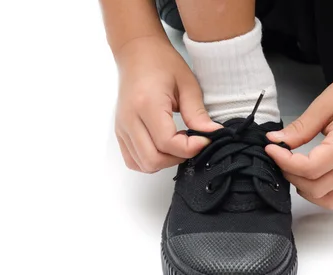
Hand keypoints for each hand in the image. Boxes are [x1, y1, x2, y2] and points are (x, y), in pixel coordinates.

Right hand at [114, 36, 219, 172]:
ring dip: (165, 161)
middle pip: (153, 159)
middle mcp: (129, 119)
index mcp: (146, 104)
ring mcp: (122, 127)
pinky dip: (150, 161)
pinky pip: (133, 160)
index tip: (204, 139)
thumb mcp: (187, 84)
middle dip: (178, 157)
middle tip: (191, 143)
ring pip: (142, 164)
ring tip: (178, 144)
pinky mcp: (120, 132)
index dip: (190, 148)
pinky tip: (164, 148)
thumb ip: (198, 113)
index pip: (167, 143)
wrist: (137, 52)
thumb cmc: (161, 63)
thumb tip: (213, 134)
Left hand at [266, 64, 332, 209]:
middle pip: (316, 187)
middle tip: (280, 154)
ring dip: (303, 187)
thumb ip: (299, 128)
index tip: (271, 148)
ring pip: (325, 199)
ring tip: (293, 165)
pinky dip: (317, 193)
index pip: (311, 168)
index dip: (285, 162)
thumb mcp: (324, 104)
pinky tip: (307, 175)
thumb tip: (275, 141)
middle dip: (291, 174)